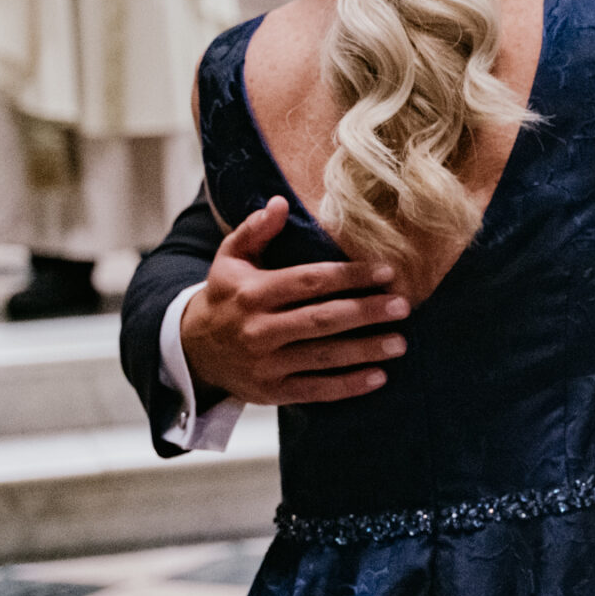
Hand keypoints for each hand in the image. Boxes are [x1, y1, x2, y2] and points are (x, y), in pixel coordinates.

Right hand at [179, 197, 409, 404]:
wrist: (192, 351)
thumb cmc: (224, 298)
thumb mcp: (229, 259)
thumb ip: (254, 230)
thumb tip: (280, 203)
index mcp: (252, 293)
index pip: (309, 282)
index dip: (350, 276)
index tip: (386, 272)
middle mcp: (258, 329)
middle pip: (321, 320)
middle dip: (365, 312)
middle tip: (402, 306)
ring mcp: (265, 364)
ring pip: (323, 357)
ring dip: (365, 351)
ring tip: (399, 343)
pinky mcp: (272, 392)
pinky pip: (315, 390)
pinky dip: (348, 386)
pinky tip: (379, 377)